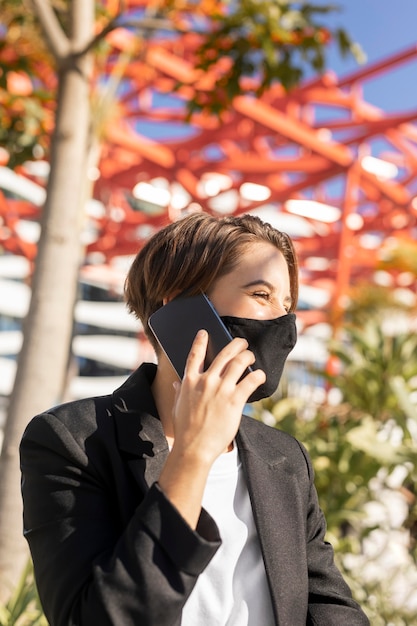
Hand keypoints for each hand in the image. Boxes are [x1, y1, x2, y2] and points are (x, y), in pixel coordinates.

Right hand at [158, 329, 264, 528]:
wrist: (194, 448)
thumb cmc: (185, 429)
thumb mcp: (178, 407)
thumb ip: (180, 391)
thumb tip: (177, 383)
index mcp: (189, 382)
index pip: (194, 355)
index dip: (200, 341)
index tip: (205, 332)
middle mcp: (205, 381)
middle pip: (224, 355)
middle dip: (235, 345)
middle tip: (242, 343)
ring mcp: (220, 390)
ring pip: (239, 363)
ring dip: (247, 357)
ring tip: (251, 357)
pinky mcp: (234, 400)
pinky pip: (250, 381)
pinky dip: (257, 376)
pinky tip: (260, 375)